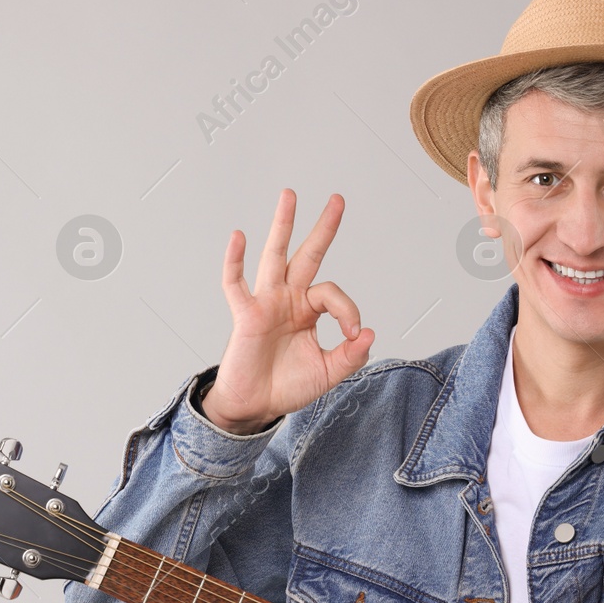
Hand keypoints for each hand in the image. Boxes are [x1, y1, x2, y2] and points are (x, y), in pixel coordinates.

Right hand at [201, 189, 374, 434]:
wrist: (255, 407)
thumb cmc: (287, 386)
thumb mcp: (329, 373)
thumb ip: (351, 355)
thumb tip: (368, 333)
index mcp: (308, 310)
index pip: (332, 294)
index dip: (348, 310)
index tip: (352, 334)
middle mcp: (288, 299)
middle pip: (307, 255)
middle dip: (323, 228)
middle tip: (338, 199)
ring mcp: (266, 303)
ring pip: (275, 256)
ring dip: (282, 225)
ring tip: (290, 196)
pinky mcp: (246, 315)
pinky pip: (236, 284)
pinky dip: (235, 261)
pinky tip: (239, 236)